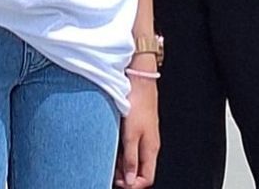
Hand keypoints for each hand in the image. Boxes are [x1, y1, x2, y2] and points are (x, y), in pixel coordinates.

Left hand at [115, 67, 159, 187]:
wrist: (139, 81)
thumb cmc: (137, 105)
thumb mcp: (131, 135)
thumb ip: (131, 159)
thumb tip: (131, 182)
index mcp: (151, 149)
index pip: (147, 178)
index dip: (134, 186)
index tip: (119, 185)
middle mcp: (149, 145)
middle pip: (140, 171)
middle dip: (126, 178)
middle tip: (110, 176)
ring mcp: (144, 137)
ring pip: (134, 161)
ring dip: (122, 166)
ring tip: (107, 164)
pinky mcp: (137, 130)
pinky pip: (130, 149)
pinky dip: (121, 154)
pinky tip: (110, 150)